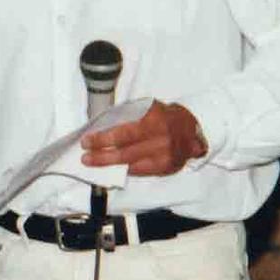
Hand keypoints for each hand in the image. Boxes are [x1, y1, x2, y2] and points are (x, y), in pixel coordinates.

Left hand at [81, 100, 207, 175]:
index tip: (87, 141)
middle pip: (125, 151)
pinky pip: (141, 171)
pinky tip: (112, 168)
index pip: (123, 133)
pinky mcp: (167, 167)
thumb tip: (102, 125)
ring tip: (93, 163)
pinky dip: (125, 169)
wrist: (193, 129)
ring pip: (131, 164)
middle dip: (102, 155)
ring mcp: (165, 156)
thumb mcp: (148, 108)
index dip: (103, 139)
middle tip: (86, 157)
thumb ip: (128, 116)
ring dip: (109, 165)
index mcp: (153, 120)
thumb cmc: (164, 115)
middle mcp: (160, 139)